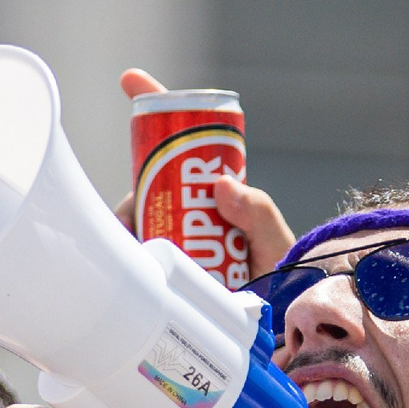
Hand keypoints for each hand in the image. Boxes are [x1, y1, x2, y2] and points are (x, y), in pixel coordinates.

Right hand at [112, 68, 294, 276]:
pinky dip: (125, 259)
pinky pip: (132, 258)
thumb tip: (221, 183)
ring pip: (136, 220)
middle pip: (148, 182)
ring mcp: (170, 239)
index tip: (131, 79)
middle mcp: (188, 212)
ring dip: (133, 231)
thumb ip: (258, 212)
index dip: (155, 106)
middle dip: (139, 193)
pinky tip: (130, 271)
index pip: (182, 144)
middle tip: (145, 217)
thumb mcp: (276, 242)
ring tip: (147, 252)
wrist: (274, 327)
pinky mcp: (156, 272)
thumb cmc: (283, 282)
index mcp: (215, 195)